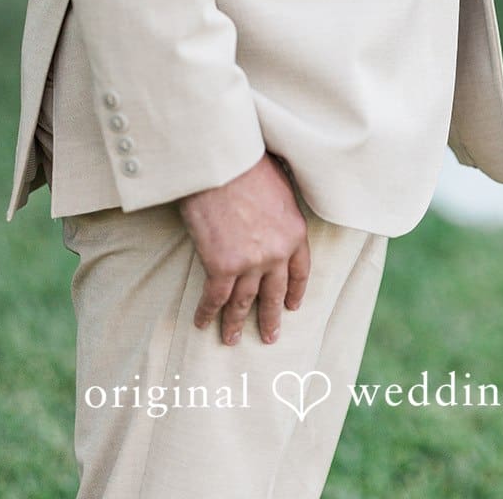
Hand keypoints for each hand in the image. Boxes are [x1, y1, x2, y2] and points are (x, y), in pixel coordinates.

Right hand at [178, 151, 310, 346]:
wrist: (223, 162)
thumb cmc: (249, 164)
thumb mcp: (281, 186)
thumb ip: (280, 211)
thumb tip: (273, 216)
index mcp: (296, 232)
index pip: (300, 271)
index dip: (296, 291)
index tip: (293, 307)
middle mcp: (277, 253)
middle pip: (275, 293)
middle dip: (271, 317)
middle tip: (269, 337)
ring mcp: (250, 263)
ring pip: (244, 302)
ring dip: (236, 323)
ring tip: (231, 339)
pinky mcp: (222, 266)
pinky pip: (215, 298)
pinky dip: (207, 312)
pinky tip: (202, 322)